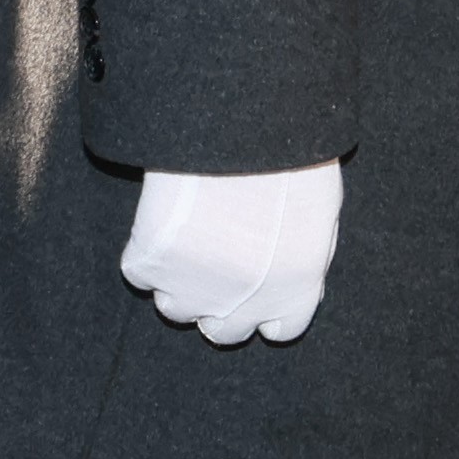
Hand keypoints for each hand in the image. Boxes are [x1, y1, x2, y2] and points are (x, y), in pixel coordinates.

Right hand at [120, 161, 343, 345]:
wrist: (240, 126)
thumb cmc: (290, 157)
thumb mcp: (320, 212)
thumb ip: (307, 256)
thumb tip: (291, 276)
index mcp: (295, 291)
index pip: (279, 330)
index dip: (264, 309)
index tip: (253, 286)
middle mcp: (245, 303)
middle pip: (222, 332)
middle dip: (217, 303)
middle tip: (212, 261)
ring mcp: (193, 288)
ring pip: (174, 309)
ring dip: (177, 282)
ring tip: (185, 234)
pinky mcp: (151, 263)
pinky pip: (138, 273)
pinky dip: (144, 253)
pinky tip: (160, 220)